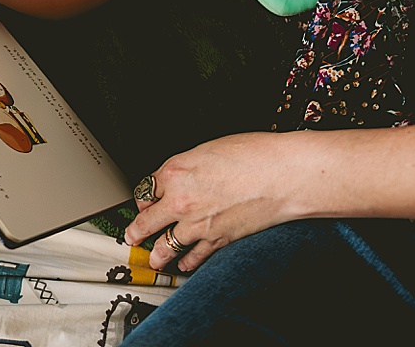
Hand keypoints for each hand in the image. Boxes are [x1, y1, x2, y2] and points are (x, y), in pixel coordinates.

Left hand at [124, 132, 299, 271]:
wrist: (283, 175)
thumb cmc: (254, 155)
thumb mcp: (208, 149)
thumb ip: (187, 166)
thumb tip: (180, 176)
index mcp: (175, 171)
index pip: (145, 190)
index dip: (144, 198)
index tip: (144, 203)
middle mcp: (180, 200)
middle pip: (146, 222)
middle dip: (136, 232)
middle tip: (131, 237)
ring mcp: (197, 224)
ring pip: (165, 246)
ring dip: (157, 255)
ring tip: (153, 260)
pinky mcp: (217, 240)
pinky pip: (194, 257)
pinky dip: (188, 263)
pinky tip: (185, 264)